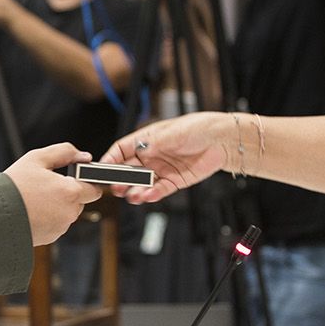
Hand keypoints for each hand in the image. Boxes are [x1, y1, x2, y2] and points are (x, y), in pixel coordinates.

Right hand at [3, 143, 101, 245]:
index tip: (74, 178)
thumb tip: (84, 156)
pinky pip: (57, 225)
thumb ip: (64, 152)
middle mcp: (69, 212)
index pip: (94, 188)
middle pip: (81, 201)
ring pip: (68, 213)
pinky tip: (33, 211)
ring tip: (37, 199)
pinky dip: (49, 218)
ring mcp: (61, 227)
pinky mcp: (51, 238)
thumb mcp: (37, 158)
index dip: (86, 181)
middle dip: (69, 193)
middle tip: (47, 186)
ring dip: (59, 206)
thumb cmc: (14, 185)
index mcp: (70, 192)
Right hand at [101, 111, 231, 203]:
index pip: (121, 149)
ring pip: (142, 183)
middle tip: (116, 187)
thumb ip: (156, 143)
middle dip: (120, 179)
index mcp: (146, 140)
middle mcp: (151, 156)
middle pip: (129, 169)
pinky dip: (152, 194)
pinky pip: (159, 190)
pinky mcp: (174, 181)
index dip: (110, 159)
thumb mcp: (174, 133)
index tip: (102, 168)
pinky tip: (147, 196)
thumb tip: (141, 150)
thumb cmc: (198, 128)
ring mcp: (161, 169)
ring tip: (132, 196)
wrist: (222, 141)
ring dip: (135, 190)